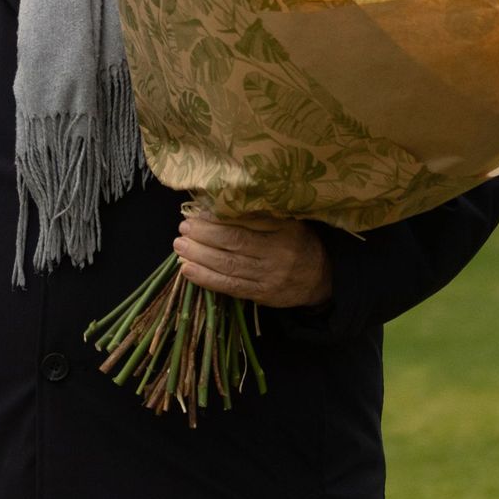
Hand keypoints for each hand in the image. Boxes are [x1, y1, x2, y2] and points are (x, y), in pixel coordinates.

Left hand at [173, 213, 331, 308]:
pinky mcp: (261, 294)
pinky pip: (230, 287)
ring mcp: (268, 277)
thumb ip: (258, 214)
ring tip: (179, 246)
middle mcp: (277, 255)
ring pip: (229, 267)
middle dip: (204, 236)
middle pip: (234, 245)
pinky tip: (187, 270)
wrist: (320, 279)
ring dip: (199, 257)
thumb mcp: (287, 221)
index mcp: (284, 231)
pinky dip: (206, 279)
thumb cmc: (297, 242)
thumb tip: (217, 204)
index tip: (197, 212)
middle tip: (183, 228)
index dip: (218, 220)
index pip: (246, 224)